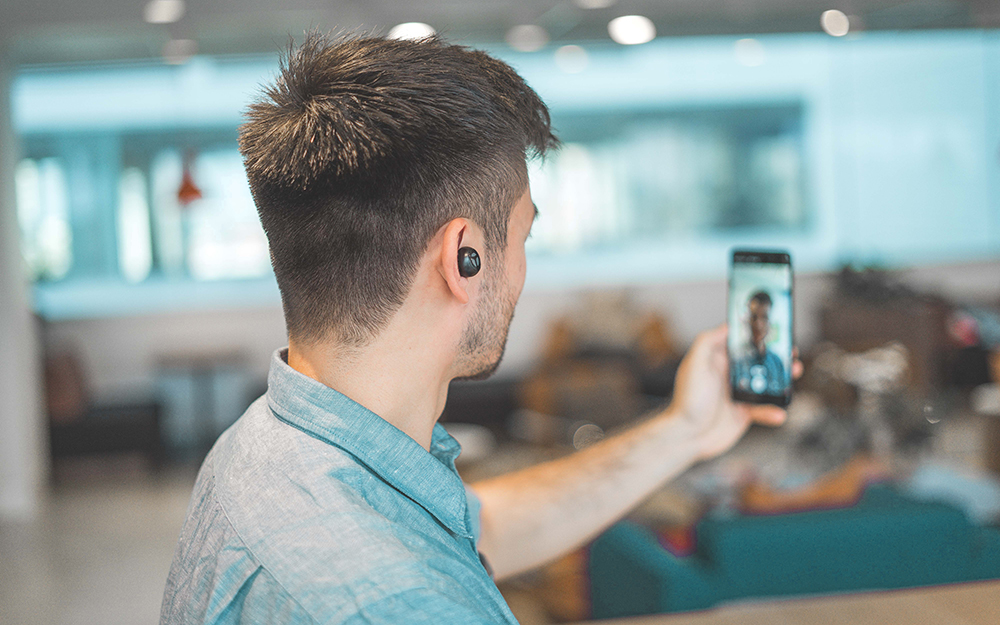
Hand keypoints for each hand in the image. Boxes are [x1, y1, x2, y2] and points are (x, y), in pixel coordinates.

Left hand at [668, 325, 802, 460]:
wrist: (687, 436)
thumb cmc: (687, 400)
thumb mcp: (695, 364)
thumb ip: (708, 342)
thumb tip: (727, 325)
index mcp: (717, 360)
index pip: (740, 342)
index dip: (757, 335)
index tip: (773, 329)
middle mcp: (728, 375)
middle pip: (758, 360)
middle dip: (776, 355)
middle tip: (790, 352)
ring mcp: (738, 394)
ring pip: (766, 383)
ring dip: (782, 379)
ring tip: (794, 373)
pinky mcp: (743, 413)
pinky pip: (764, 409)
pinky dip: (773, 411)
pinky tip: (778, 413)